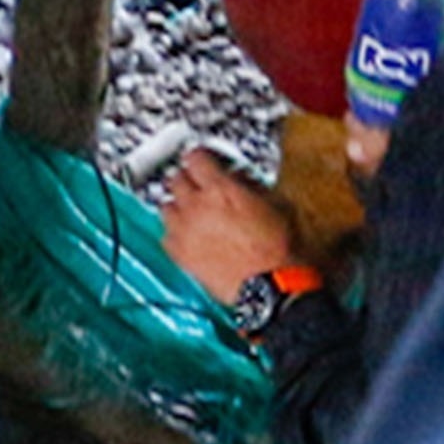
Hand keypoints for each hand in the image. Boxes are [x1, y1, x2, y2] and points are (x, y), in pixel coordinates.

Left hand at [157, 150, 312, 300]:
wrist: (271, 286)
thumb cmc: (278, 250)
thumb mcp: (275, 203)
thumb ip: (250, 185)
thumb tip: (239, 180)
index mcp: (221, 189)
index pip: (195, 157)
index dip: (201, 157)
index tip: (204, 161)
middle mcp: (197, 206)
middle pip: (175, 178)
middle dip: (188, 179)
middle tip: (199, 185)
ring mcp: (184, 231)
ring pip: (165, 205)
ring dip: (178, 205)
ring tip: (192, 211)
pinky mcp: (179, 255)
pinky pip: (165, 235)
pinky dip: (174, 233)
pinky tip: (188, 236)